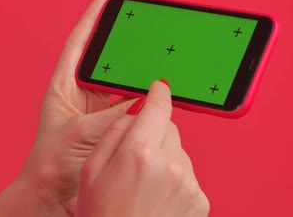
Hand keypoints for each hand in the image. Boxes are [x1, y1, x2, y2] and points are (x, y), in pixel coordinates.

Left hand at [0, 0, 137, 215]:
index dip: (91, 20)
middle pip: (106, 62)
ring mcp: (96, 113)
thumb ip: (114, 115)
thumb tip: (143, 102)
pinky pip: (132, 110)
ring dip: (138, 79)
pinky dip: (145, 105)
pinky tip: (160, 99)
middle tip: (145, 33)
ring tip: (158, 64)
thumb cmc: (51, 164)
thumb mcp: (82, 132)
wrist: (50, 198)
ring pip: (122, 87)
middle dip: (124, 49)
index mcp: (63, 87)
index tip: (105, 0)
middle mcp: (81, 96)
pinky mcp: (110, 130)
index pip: (78, 45)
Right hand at [76, 80, 209, 216]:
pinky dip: (176, 180)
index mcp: (139, 153)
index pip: (158, 107)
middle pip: (170, 129)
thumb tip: (134, 114)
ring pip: (179, 153)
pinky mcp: (200, 201)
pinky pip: (188, 176)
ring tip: (144, 186)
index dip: (158, 94)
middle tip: (135, 159)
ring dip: (165, 158)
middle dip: (154, 134)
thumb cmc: (101, 215)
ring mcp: (189, 184)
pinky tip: (158, 199)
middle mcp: (170, 164)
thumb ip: (114, 134)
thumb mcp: (91, 171)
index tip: (159, 88)